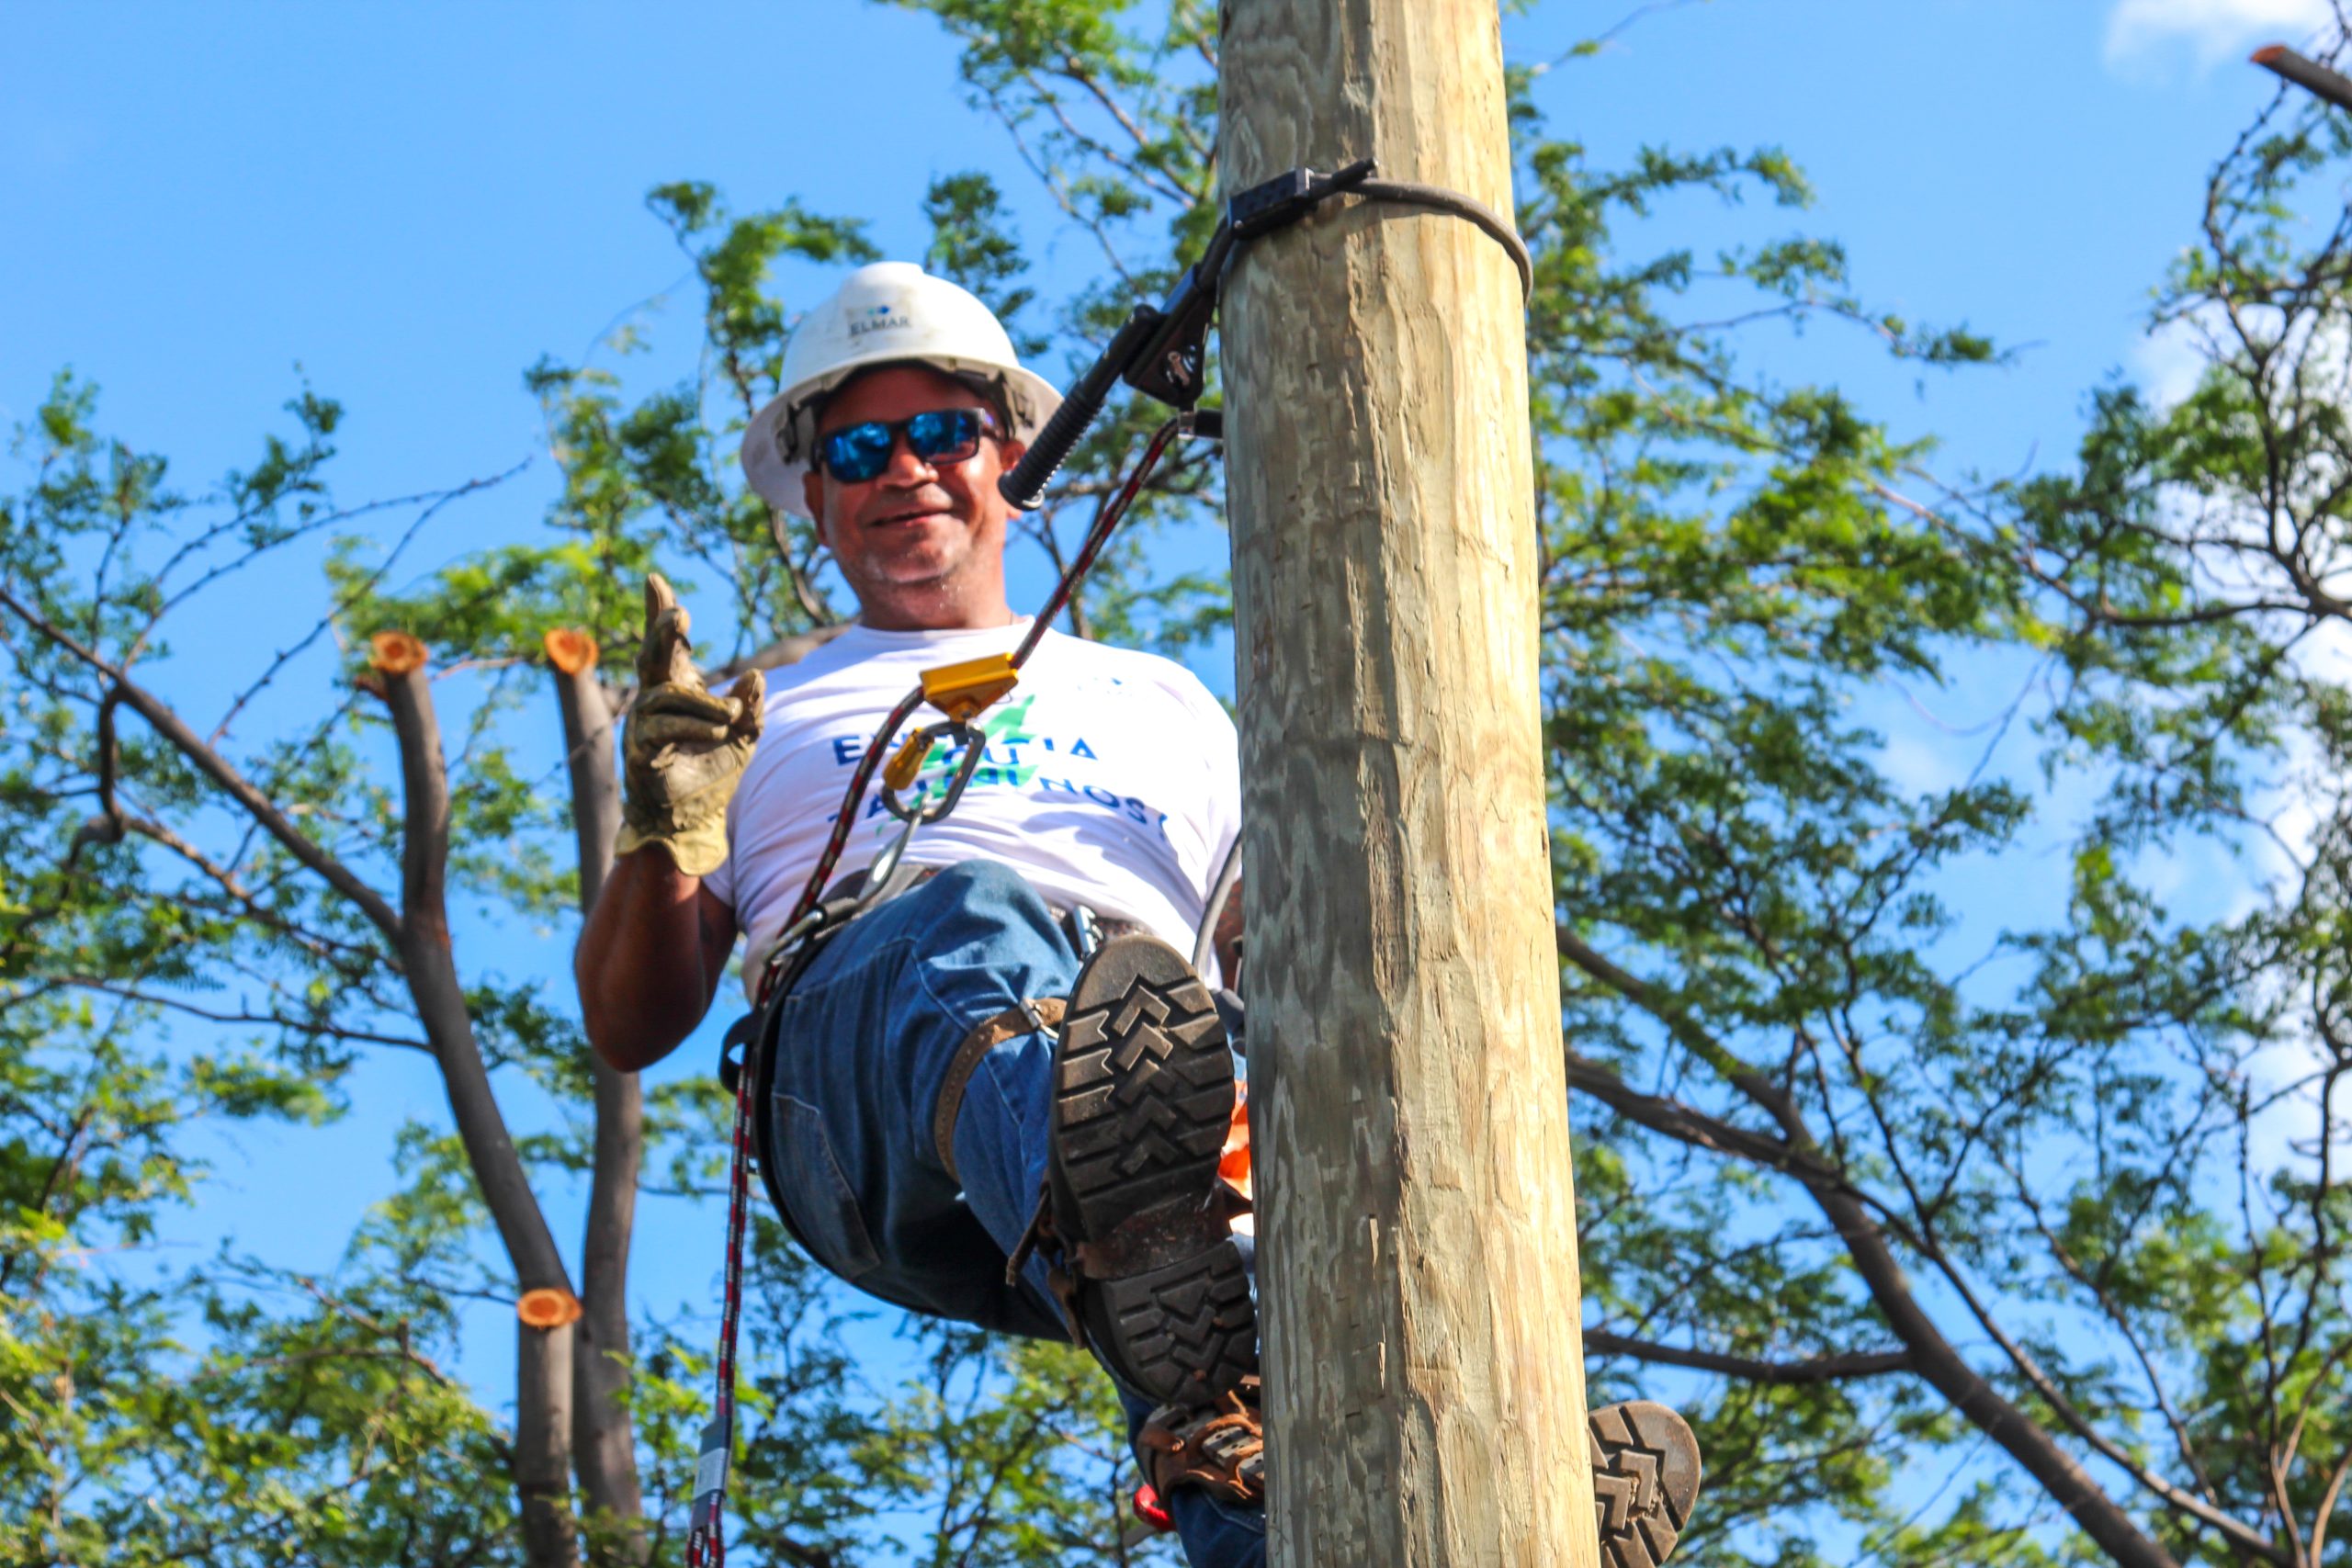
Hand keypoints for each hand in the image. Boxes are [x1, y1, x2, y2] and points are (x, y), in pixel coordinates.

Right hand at [612, 573, 764, 877]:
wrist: (693, 819)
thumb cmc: (714, 771)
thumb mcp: (746, 735)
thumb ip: (752, 706)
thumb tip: (755, 675)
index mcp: (679, 690)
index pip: (669, 647)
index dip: (659, 613)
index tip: (654, 580)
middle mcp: (655, 700)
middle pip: (652, 658)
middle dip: (663, 633)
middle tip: (679, 615)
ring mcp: (643, 724)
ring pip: (668, 697)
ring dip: (703, 704)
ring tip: (729, 717)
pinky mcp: (639, 750)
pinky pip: (661, 728)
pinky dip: (692, 726)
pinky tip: (716, 732)